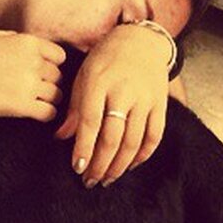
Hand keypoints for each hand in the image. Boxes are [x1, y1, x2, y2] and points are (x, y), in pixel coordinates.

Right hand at [0, 29, 66, 120]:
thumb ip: (11, 37)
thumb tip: (20, 42)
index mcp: (28, 42)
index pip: (59, 56)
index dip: (51, 65)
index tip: (41, 72)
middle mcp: (34, 62)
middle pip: (58, 77)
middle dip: (48, 83)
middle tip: (34, 90)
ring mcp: (29, 84)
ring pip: (56, 95)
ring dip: (47, 100)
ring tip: (34, 102)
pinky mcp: (22, 106)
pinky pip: (49, 112)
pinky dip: (45, 115)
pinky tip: (35, 114)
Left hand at [54, 23, 170, 185]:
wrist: (138, 42)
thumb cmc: (103, 62)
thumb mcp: (82, 79)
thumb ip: (74, 109)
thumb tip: (60, 138)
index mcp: (99, 85)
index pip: (90, 123)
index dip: (83, 148)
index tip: (77, 168)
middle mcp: (124, 93)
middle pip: (113, 137)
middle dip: (100, 164)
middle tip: (89, 181)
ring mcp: (145, 100)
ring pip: (134, 141)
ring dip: (119, 165)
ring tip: (106, 179)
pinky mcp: (161, 104)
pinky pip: (154, 136)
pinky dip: (143, 155)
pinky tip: (130, 166)